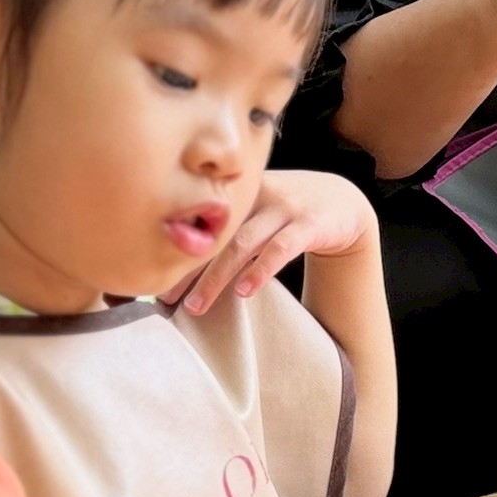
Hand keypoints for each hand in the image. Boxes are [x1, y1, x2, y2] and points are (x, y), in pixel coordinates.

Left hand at [174, 170, 377, 315]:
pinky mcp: (310, 224)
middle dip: (189, 269)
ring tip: (197, 305)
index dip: (176, 250)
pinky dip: (261, 270)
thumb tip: (180, 261)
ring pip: (243, 243)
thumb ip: (226, 226)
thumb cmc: (288, 211)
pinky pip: (281, 248)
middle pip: (215, 233)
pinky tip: (245, 290)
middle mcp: (257, 194)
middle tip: (166, 299)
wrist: (342, 201)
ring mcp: (285, 207)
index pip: (200, 221)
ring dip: (217, 276)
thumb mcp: (256, 210)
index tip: (154, 278)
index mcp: (238, 191)